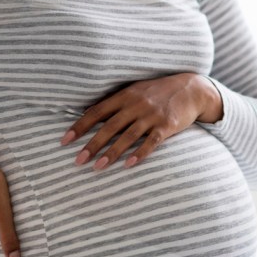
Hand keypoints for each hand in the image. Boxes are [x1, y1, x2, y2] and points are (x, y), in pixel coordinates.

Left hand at [61, 73, 222, 169]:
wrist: (191, 89)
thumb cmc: (159, 92)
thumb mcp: (136, 91)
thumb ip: (116, 103)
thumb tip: (90, 115)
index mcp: (125, 95)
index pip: (97, 111)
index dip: (80, 126)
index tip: (65, 140)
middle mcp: (136, 104)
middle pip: (109, 127)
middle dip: (92, 144)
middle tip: (77, 161)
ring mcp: (152, 115)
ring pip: (128, 136)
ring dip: (111, 153)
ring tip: (97, 167)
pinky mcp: (167, 126)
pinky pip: (151, 142)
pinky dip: (140, 153)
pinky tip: (128, 164)